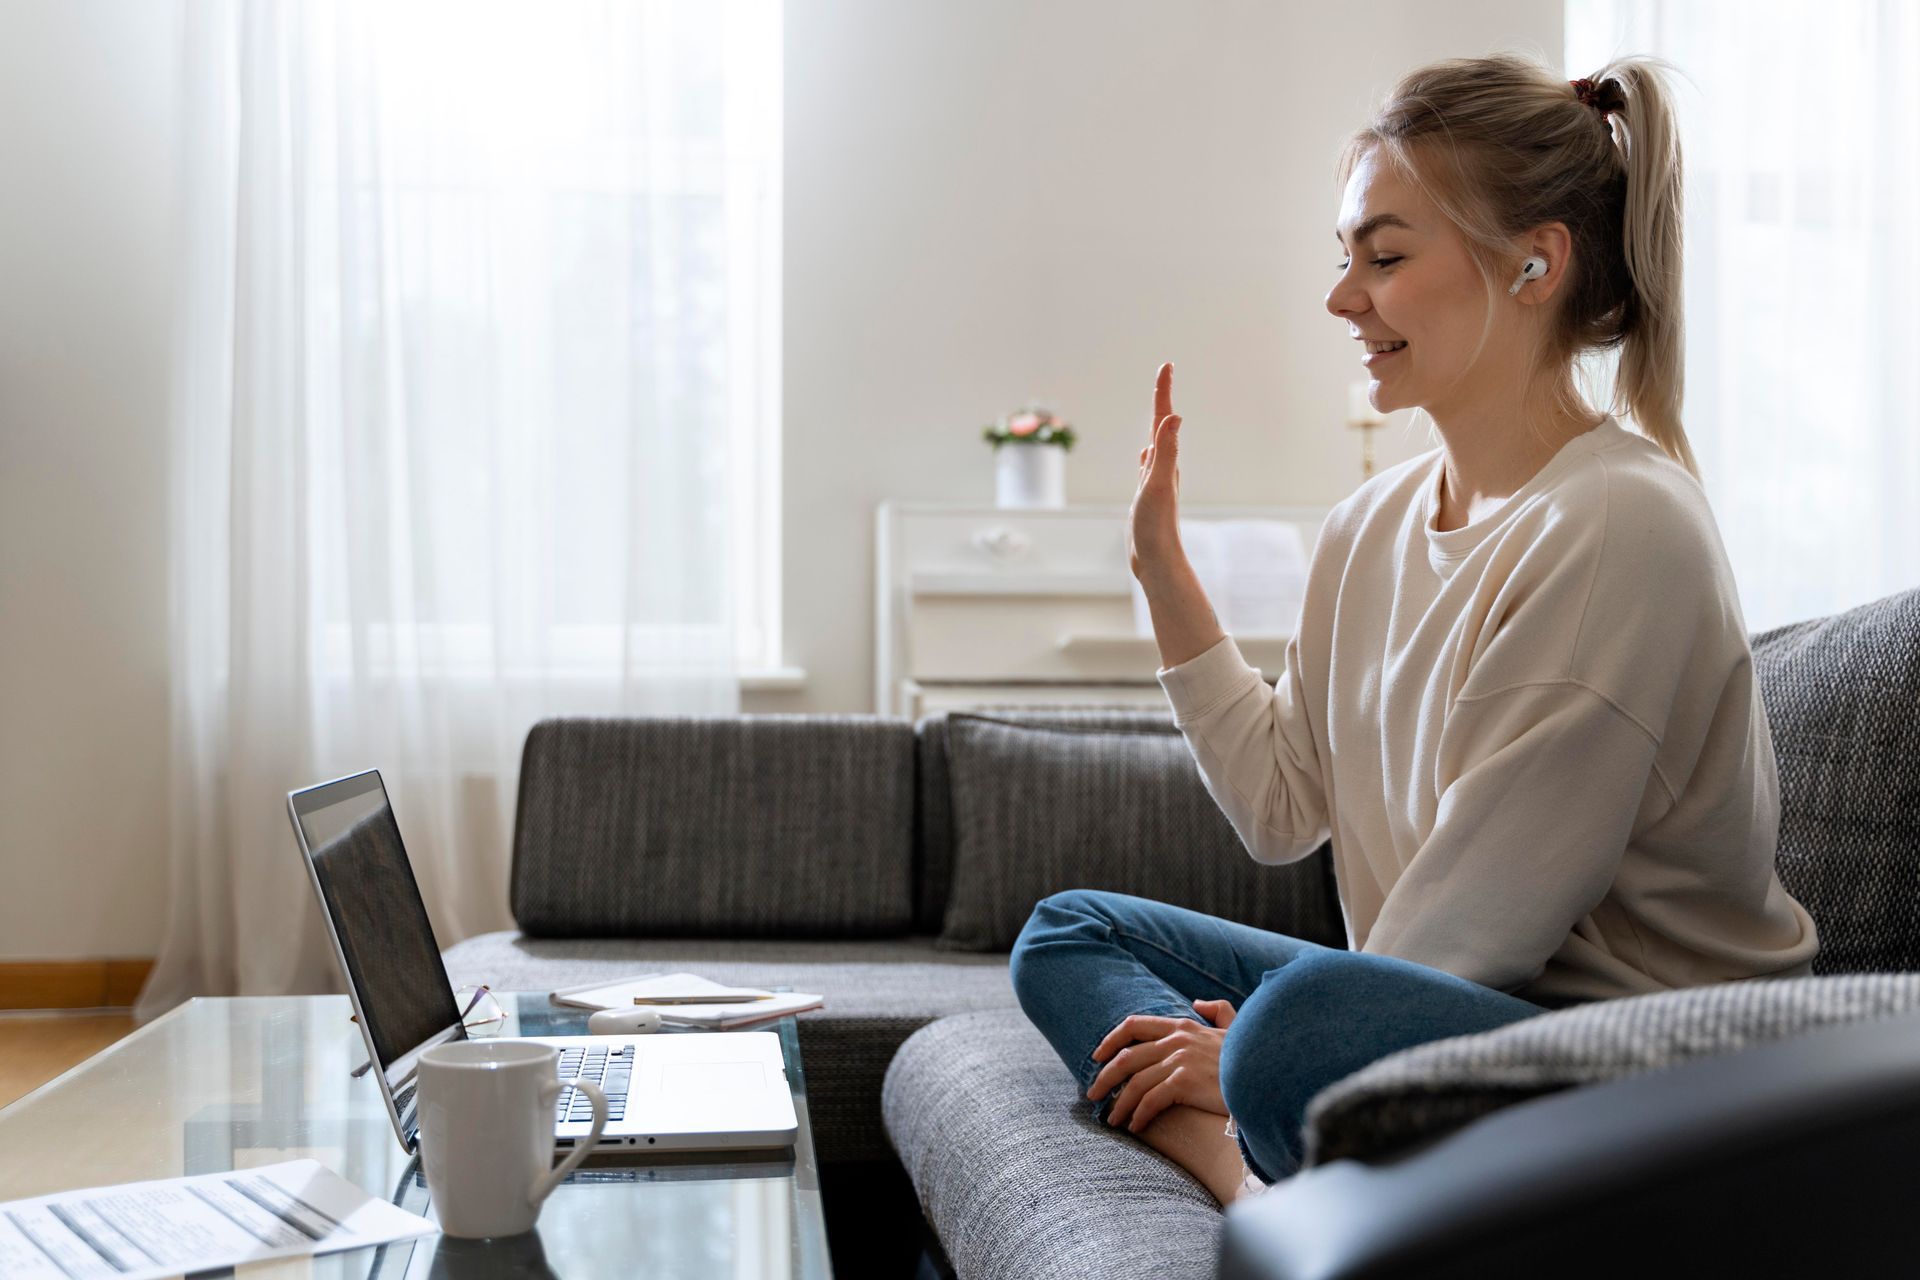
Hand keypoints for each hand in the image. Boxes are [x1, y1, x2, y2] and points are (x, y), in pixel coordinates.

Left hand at [1086, 997, 1237, 1133]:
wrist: (1266, 1075)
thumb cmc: (1252, 1056)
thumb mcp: (1235, 1026)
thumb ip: (1218, 1010)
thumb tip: (1198, 1002)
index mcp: (1183, 1026)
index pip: (1134, 1025)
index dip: (1111, 1040)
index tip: (1097, 1056)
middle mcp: (1177, 1040)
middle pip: (1126, 1057)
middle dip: (1105, 1076)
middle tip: (1093, 1094)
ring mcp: (1180, 1060)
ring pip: (1135, 1082)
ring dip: (1119, 1103)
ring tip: (1112, 1119)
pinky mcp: (1185, 1082)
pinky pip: (1151, 1100)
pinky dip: (1139, 1114)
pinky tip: (1135, 1126)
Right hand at [1127, 362, 1182, 581]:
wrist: (1157, 561)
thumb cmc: (1156, 527)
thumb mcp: (1157, 485)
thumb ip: (1166, 452)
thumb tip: (1174, 418)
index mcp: (1164, 462)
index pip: (1163, 419)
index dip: (1163, 392)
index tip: (1166, 366)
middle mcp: (1163, 467)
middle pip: (1161, 425)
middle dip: (1161, 399)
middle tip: (1163, 375)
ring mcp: (1156, 482)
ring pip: (1156, 444)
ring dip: (1156, 423)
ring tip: (1158, 407)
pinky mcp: (1148, 496)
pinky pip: (1148, 465)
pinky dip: (1147, 452)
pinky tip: (1145, 454)